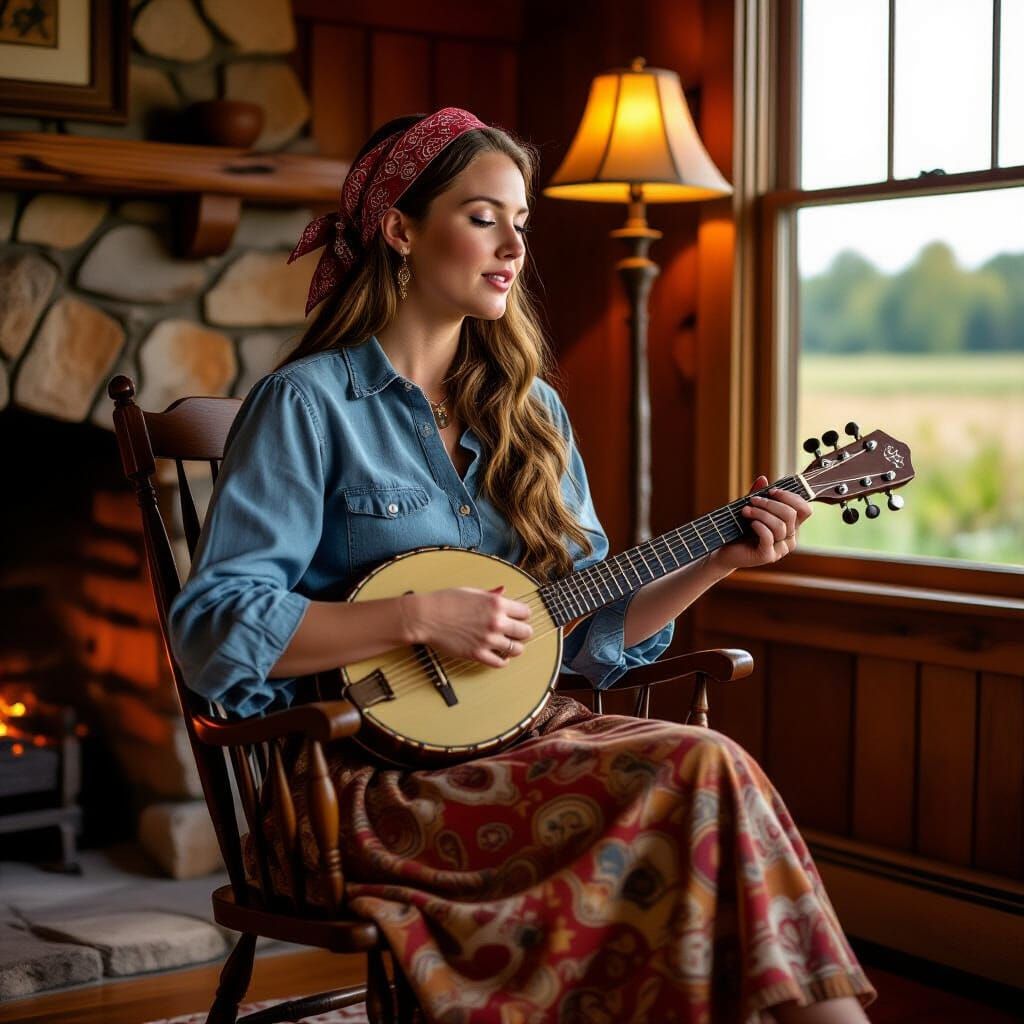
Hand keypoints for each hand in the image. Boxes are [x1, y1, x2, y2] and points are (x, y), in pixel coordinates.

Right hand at [400, 585, 533, 667]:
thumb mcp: (471, 592)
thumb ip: (491, 594)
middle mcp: (496, 621)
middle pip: (525, 631)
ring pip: (516, 649)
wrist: (426, 616)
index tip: (519, 618)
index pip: (526, 612)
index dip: (523, 615)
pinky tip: (500, 656)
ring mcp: (487, 639)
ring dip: (515, 647)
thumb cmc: (445, 600)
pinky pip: (500, 662)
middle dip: (523, 632)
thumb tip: (503, 591)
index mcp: (496, 603)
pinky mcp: (477, 654)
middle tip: (517, 633)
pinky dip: (503, 661)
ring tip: (509, 645)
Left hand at [710, 475, 812, 572]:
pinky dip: (759, 526)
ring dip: (761, 513)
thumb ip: (758, 496)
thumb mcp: (751, 509)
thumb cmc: (740, 530)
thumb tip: (763, 479)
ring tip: (745, 511)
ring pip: (780, 526)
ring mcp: (780, 549)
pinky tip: (751, 523)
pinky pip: (768, 537)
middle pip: (790, 515)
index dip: (791, 497)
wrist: (726, 550)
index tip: (771, 491)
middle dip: (770, 504)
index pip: (804, 510)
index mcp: (791, 526)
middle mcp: (789, 538)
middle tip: (753, 500)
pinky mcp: (768, 556)